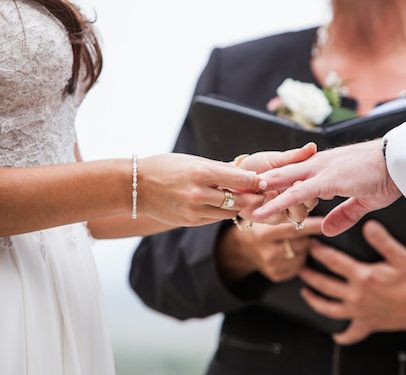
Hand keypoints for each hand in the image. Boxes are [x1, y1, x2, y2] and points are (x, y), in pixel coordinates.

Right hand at [138, 153, 266, 226]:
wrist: (136, 186)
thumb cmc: (165, 167)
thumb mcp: (192, 161)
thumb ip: (218, 169)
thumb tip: (244, 173)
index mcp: (200, 173)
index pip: (237, 178)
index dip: (254, 181)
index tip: (264, 181)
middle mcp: (198, 193)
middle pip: (237, 199)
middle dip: (253, 198)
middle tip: (264, 195)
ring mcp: (193, 210)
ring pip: (228, 211)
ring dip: (239, 206)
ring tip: (248, 200)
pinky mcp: (189, 221)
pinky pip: (214, 218)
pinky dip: (222, 212)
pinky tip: (227, 206)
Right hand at [217, 217, 323, 282]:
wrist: (240, 249)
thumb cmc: (257, 225)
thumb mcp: (265, 214)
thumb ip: (283, 208)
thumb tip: (310, 198)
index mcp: (263, 234)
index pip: (293, 229)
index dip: (311, 225)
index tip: (324, 222)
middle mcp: (267, 253)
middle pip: (302, 242)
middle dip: (305, 234)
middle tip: (299, 226)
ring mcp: (272, 267)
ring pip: (303, 253)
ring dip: (303, 245)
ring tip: (290, 238)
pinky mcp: (277, 276)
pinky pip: (299, 265)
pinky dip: (298, 256)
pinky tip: (288, 250)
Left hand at [238, 143, 319, 224]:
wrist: (234, 175)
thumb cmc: (257, 166)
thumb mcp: (276, 160)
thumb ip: (295, 156)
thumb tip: (313, 146)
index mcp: (300, 184)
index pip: (315, 188)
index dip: (315, 185)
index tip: (304, 178)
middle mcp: (296, 200)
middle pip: (311, 204)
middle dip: (307, 198)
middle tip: (296, 185)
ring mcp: (285, 211)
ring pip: (299, 214)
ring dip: (294, 206)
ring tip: (281, 194)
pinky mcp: (271, 219)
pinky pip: (277, 217)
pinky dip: (273, 209)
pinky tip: (265, 199)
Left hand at [251, 139, 401, 236]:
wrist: (403, 161)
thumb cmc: (387, 176)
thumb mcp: (363, 201)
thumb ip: (343, 215)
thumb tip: (325, 229)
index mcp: (325, 168)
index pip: (293, 176)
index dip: (274, 186)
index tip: (257, 196)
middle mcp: (319, 165)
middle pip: (281, 175)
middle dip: (260, 188)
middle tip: (239, 198)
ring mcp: (322, 170)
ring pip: (283, 181)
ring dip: (262, 195)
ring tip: (240, 205)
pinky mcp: (329, 179)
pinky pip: (297, 192)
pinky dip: (279, 201)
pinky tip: (263, 209)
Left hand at [299, 221, 405, 344]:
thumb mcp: (400, 256)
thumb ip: (382, 240)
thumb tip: (368, 225)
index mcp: (362, 276)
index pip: (332, 261)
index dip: (319, 251)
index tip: (311, 244)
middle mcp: (356, 295)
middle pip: (323, 285)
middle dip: (308, 275)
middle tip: (299, 267)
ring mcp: (359, 312)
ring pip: (329, 309)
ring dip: (314, 301)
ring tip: (305, 293)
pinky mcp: (367, 324)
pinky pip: (351, 333)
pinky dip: (341, 336)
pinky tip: (335, 334)